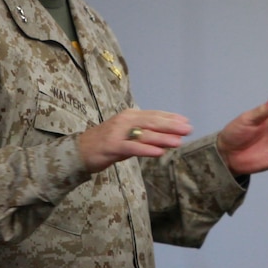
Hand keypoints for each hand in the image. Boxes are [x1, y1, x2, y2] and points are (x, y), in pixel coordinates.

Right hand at [76, 109, 192, 172]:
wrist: (80, 150)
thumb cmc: (107, 143)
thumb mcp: (128, 136)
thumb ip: (146, 135)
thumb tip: (169, 138)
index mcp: (130, 115)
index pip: (154, 115)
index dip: (171, 118)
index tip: (186, 122)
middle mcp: (125, 121)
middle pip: (152, 122)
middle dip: (171, 125)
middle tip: (188, 129)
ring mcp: (118, 133)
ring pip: (144, 134)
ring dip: (163, 137)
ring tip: (178, 141)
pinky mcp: (112, 146)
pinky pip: (132, 147)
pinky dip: (146, 149)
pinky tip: (159, 152)